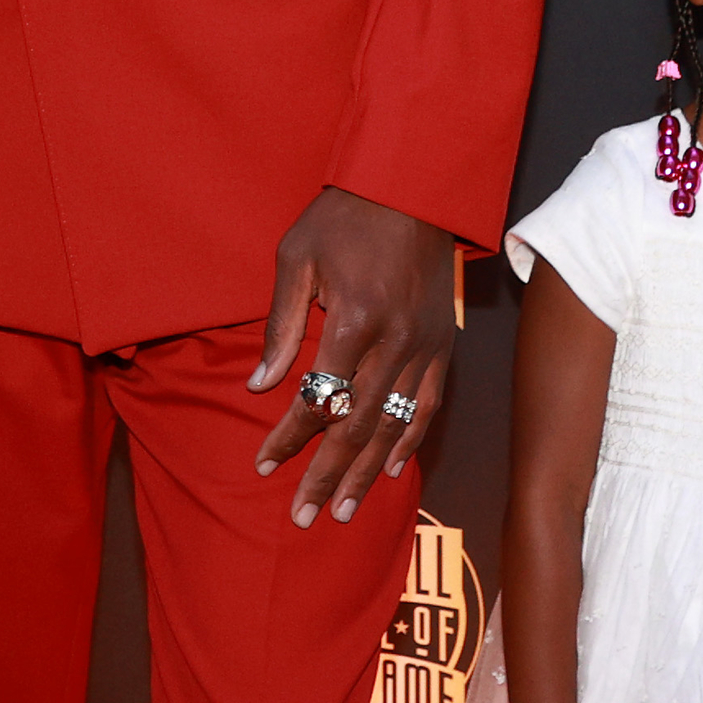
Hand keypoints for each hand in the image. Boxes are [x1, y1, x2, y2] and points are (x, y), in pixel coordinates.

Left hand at [249, 186, 453, 529]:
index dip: (288, 438)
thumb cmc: (344, 216)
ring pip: (396, 425)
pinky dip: (411, 440)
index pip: (317, 398)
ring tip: (346, 511)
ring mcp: (425, 345)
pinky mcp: (442, 342)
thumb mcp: (295, 257)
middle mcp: (395, 341)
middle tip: (305, 516)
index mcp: (355, 319)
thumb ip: (280, 326)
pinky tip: (392, 469)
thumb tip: (260, 386)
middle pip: (357, 426)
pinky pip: (428, 403)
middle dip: (328, 475)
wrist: (412, 185)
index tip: (264, 465)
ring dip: (368, 472)